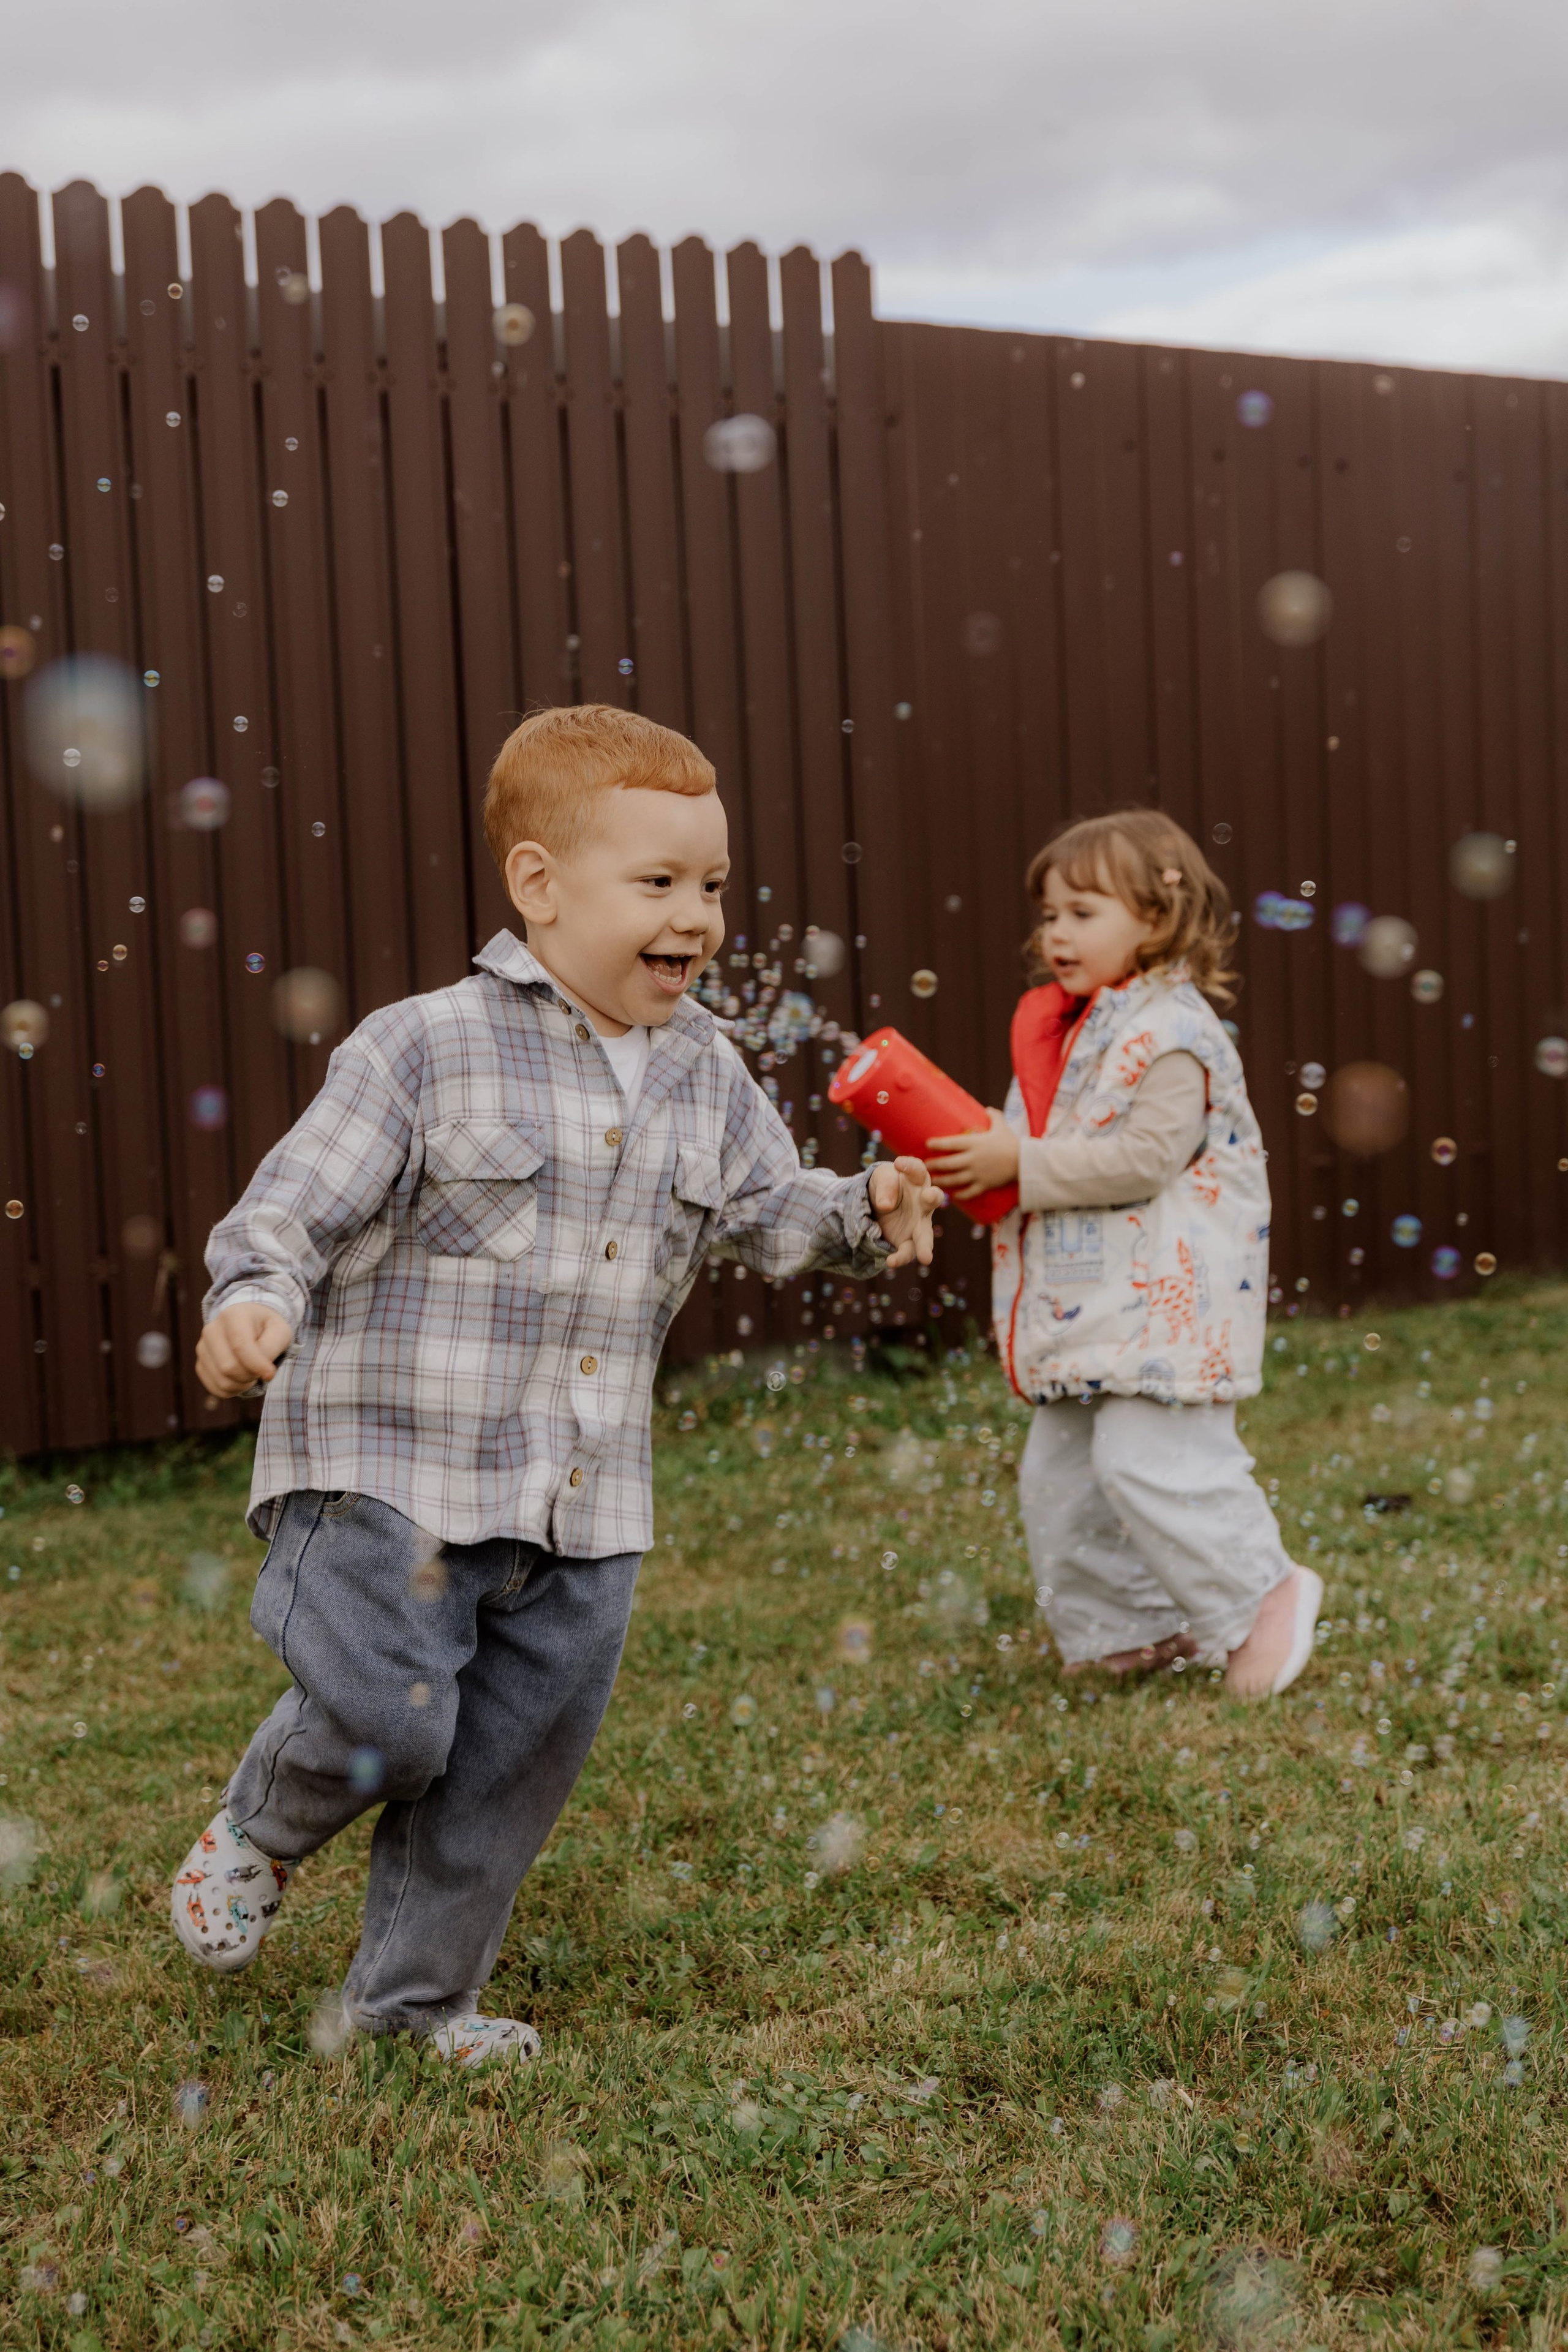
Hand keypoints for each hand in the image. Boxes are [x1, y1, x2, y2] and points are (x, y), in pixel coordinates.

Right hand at [196, 1302, 294, 1398]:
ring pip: (222, 1381)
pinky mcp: (200, 1365)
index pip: (239, 1345)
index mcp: (232, 1316)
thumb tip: (265, 1372)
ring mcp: (202, 1348)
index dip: (256, 1364)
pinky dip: (234, 1390)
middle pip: (228, 1367)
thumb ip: (273, 1347)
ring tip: (253, 1373)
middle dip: (250, 1375)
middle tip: (262, 1370)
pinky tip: (242, 1379)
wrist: (251, 1326)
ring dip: (243, 1384)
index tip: (270, 1374)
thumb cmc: (267, 1329)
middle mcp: (212, 1330)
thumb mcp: (280, 1330)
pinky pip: (216, 1389)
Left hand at [867, 1155, 942, 1269]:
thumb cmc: (885, 1185)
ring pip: (925, 1234)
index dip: (910, 1166)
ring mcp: (918, 1223)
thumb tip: (885, 1205)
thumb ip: (885, 1187)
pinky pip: (908, 1251)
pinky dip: (900, 1258)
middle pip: (932, 1199)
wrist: (875, 1204)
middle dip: (932, 1197)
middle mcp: (923, 1202)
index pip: (918, 1170)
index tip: (898, 1163)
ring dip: (925, 1246)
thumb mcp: (880, 1178)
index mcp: (917, 1180)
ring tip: (925, 1258)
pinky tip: (890, 1262)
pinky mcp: (908, 1240)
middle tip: (930, 1196)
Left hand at [925, 1109, 1018, 1200]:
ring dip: (941, 1180)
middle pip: (947, 1163)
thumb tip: (987, 1108)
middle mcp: (972, 1159)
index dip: (937, 1144)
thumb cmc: (1012, 1142)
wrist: (1025, 1161)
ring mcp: (977, 1174)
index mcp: (974, 1144)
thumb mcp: (1002, 1126)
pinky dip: (959, 1195)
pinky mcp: (984, 1185)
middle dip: (934, 1165)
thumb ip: (994, 1116)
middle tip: (924, 1165)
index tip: (927, 1144)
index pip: (950, 1143)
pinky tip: (952, 1195)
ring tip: (933, 1180)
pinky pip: (968, 1192)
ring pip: (954, 1179)